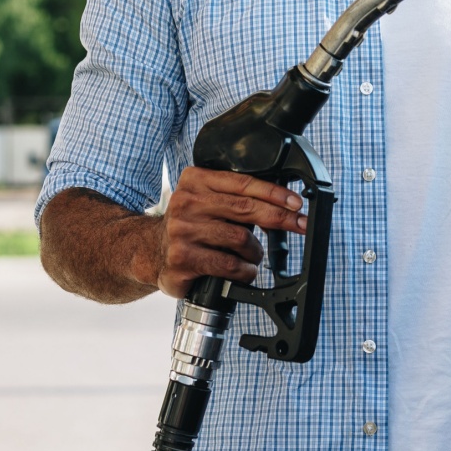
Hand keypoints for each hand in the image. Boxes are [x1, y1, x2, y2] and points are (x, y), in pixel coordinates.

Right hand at [152, 167, 308, 298]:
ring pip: (240, 239)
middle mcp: (186, 202)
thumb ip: (234, 197)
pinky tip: (243, 270)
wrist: (151, 251)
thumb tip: (281, 203)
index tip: (296, 203)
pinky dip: (244, 270)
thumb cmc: (189, 226)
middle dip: (279, 218)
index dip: (274, 193)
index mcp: (195, 181)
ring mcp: (182, 231)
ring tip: (252, 256)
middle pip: (245, 208)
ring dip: (255, 252)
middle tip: (299, 224)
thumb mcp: (206, 200)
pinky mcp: (182, 258)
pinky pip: (228, 264)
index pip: (242, 183)